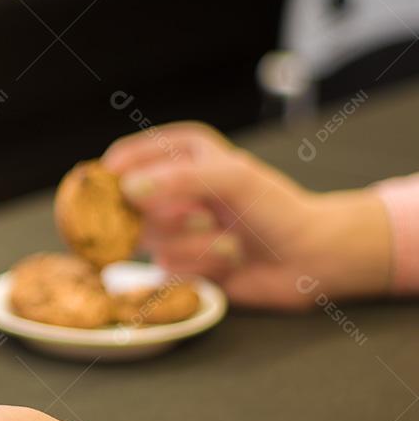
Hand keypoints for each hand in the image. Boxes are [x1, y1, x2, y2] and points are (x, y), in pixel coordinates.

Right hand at [102, 122, 391, 308]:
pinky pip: (167, 267)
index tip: (116, 192)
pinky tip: (228, 261)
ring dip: (195, 244)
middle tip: (202, 216)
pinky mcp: (177, 262)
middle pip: (127, 204)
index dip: (113, 176)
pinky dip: (202, 266)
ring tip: (229, 239)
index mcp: (178, 153)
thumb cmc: (275, 208)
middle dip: (169, 215)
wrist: (308, 258)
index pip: (124, 157)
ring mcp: (170, 228)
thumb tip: (127, 189)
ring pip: (149, 239)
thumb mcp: (232, 178)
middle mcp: (168, 188)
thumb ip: (178, 179)